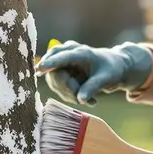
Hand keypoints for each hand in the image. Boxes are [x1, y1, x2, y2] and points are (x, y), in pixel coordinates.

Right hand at [35, 41, 152, 104]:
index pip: (62, 56)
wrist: (113, 66)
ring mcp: (62, 61)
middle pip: (55, 72)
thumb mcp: (106, 78)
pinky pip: (58, 85)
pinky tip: (83, 96)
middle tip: (84, 101)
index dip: (50, 63)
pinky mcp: (60, 70)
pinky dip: (69, 94)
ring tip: (89, 100)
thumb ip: (93, 87)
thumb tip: (80, 99)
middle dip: (67, 90)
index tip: (39, 68)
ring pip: (55, 81)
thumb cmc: (111, 69)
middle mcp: (68, 53)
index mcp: (80, 52)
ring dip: (69, 94)